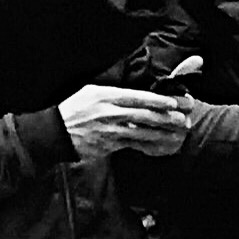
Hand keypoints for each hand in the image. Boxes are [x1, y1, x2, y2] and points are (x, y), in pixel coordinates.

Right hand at [58, 85, 190, 156]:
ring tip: (177, 134)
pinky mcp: (108, 145)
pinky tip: (159, 145)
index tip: (174, 102)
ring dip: (162, 133)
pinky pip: (132, 145)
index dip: (158, 100)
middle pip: (144, 115)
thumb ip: (113, 93)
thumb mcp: (90, 92)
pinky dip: (148, 145)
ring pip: (142, 132)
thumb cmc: (74, 109)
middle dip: (166, 117)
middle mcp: (109, 113)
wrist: (55, 133)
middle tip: (183, 119)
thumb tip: (136, 95)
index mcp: (105, 96)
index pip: (137, 97)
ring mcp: (109, 131)